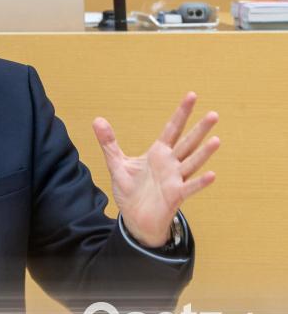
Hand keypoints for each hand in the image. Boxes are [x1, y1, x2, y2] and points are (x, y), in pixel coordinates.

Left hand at [92, 92, 219, 246]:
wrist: (134, 218)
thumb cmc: (130, 191)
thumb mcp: (116, 163)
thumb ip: (108, 142)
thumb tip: (97, 119)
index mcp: (158, 153)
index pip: (172, 129)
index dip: (181, 113)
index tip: (192, 95)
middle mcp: (170, 164)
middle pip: (187, 143)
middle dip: (199, 129)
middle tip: (214, 114)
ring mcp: (174, 179)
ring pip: (191, 163)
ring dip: (204, 153)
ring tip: (217, 139)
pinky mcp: (174, 196)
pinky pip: (189, 188)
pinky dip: (199, 182)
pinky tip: (212, 175)